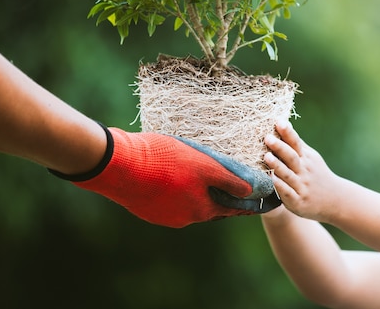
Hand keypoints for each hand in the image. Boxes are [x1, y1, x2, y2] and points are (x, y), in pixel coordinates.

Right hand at [51, 125, 280, 226]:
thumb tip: (250, 192)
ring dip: (200, 195)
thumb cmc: (164, 161)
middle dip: (224, 198)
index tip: (260, 200)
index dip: (247, 204)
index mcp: (200, 209)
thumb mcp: (203, 165)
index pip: (232, 209)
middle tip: (235, 187)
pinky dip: (181, 192)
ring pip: (191, 205)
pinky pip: (172, 201)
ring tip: (206, 179)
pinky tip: (179, 178)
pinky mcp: (148, 207)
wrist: (119, 164)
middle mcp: (184, 218)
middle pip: (212, 209)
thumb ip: (228, 180)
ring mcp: (164, 215)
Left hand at [263, 121, 341, 221]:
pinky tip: (272, 179)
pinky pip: (288, 193)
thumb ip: (297, 145)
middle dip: (280, 147)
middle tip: (267, 137)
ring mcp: (302, 186)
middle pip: (292, 157)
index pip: (296, 143)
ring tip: (266, 156)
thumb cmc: (318, 175)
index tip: (278, 122)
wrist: (336, 200)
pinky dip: (280, 186)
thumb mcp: (311, 158)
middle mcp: (304, 171)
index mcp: (306, 159)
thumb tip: (283, 124)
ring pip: (288, 175)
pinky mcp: (298, 201)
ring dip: (277, 165)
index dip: (287, 132)